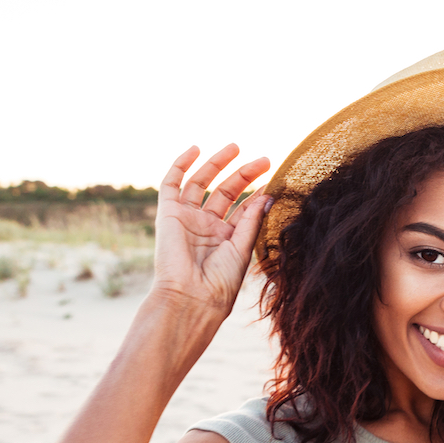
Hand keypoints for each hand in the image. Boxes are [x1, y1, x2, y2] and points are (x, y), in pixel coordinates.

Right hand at [152, 144, 270, 315]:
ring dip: (217, 164)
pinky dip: (180, 165)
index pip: (244, 209)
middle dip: (244, 174)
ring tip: (236, 147)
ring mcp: (187, 218)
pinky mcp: (167, 214)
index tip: (275, 179)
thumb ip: (252, 219)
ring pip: (202, 183)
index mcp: (227, 238)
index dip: (258, 193)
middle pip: (226, 192)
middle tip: (265, 160)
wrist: (191, 295)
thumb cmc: (220, 281)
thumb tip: (268, 194)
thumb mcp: (242, 247)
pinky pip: (171, 184)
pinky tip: (196, 149)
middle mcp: (207, 227)